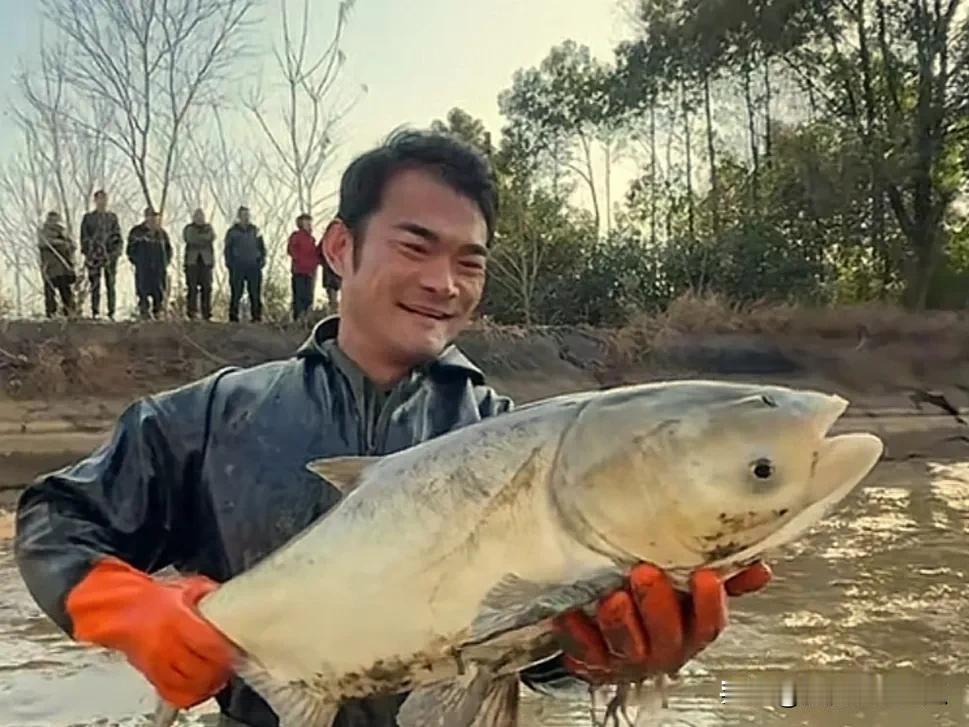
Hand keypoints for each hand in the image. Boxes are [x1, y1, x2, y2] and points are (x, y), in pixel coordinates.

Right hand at [66, 556, 234, 707]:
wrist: (119, 610)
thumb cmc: (152, 600)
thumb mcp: (186, 588)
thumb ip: (210, 594)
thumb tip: (231, 598)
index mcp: (177, 620)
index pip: (208, 645)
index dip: (226, 651)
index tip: (236, 649)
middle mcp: (165, 644)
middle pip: (201, 669)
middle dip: (220, 670)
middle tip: (230, 664)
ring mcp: (157, 662)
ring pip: (188, 686)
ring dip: (208, 684)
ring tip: (218, 676)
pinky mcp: (152, 674)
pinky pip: (173, 694)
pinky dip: (190, 695)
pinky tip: (199, 687)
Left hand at [553, 561, 771, 683]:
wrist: (609, 643)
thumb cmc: (656, 611)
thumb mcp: (691, 594)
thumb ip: (726, 580)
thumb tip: (759, 565)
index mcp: (690, 631)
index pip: (709, 624)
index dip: (710, 603)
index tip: (705, 576)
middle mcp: (662, 649)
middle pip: (667, 635)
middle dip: (657, 605)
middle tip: (645, 574)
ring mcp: (627, 657)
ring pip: (627, 646)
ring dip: (620, 622)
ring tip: (612, 597)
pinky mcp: (592, 660)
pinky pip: (583, 651)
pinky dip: (576, 633)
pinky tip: (569, 614)